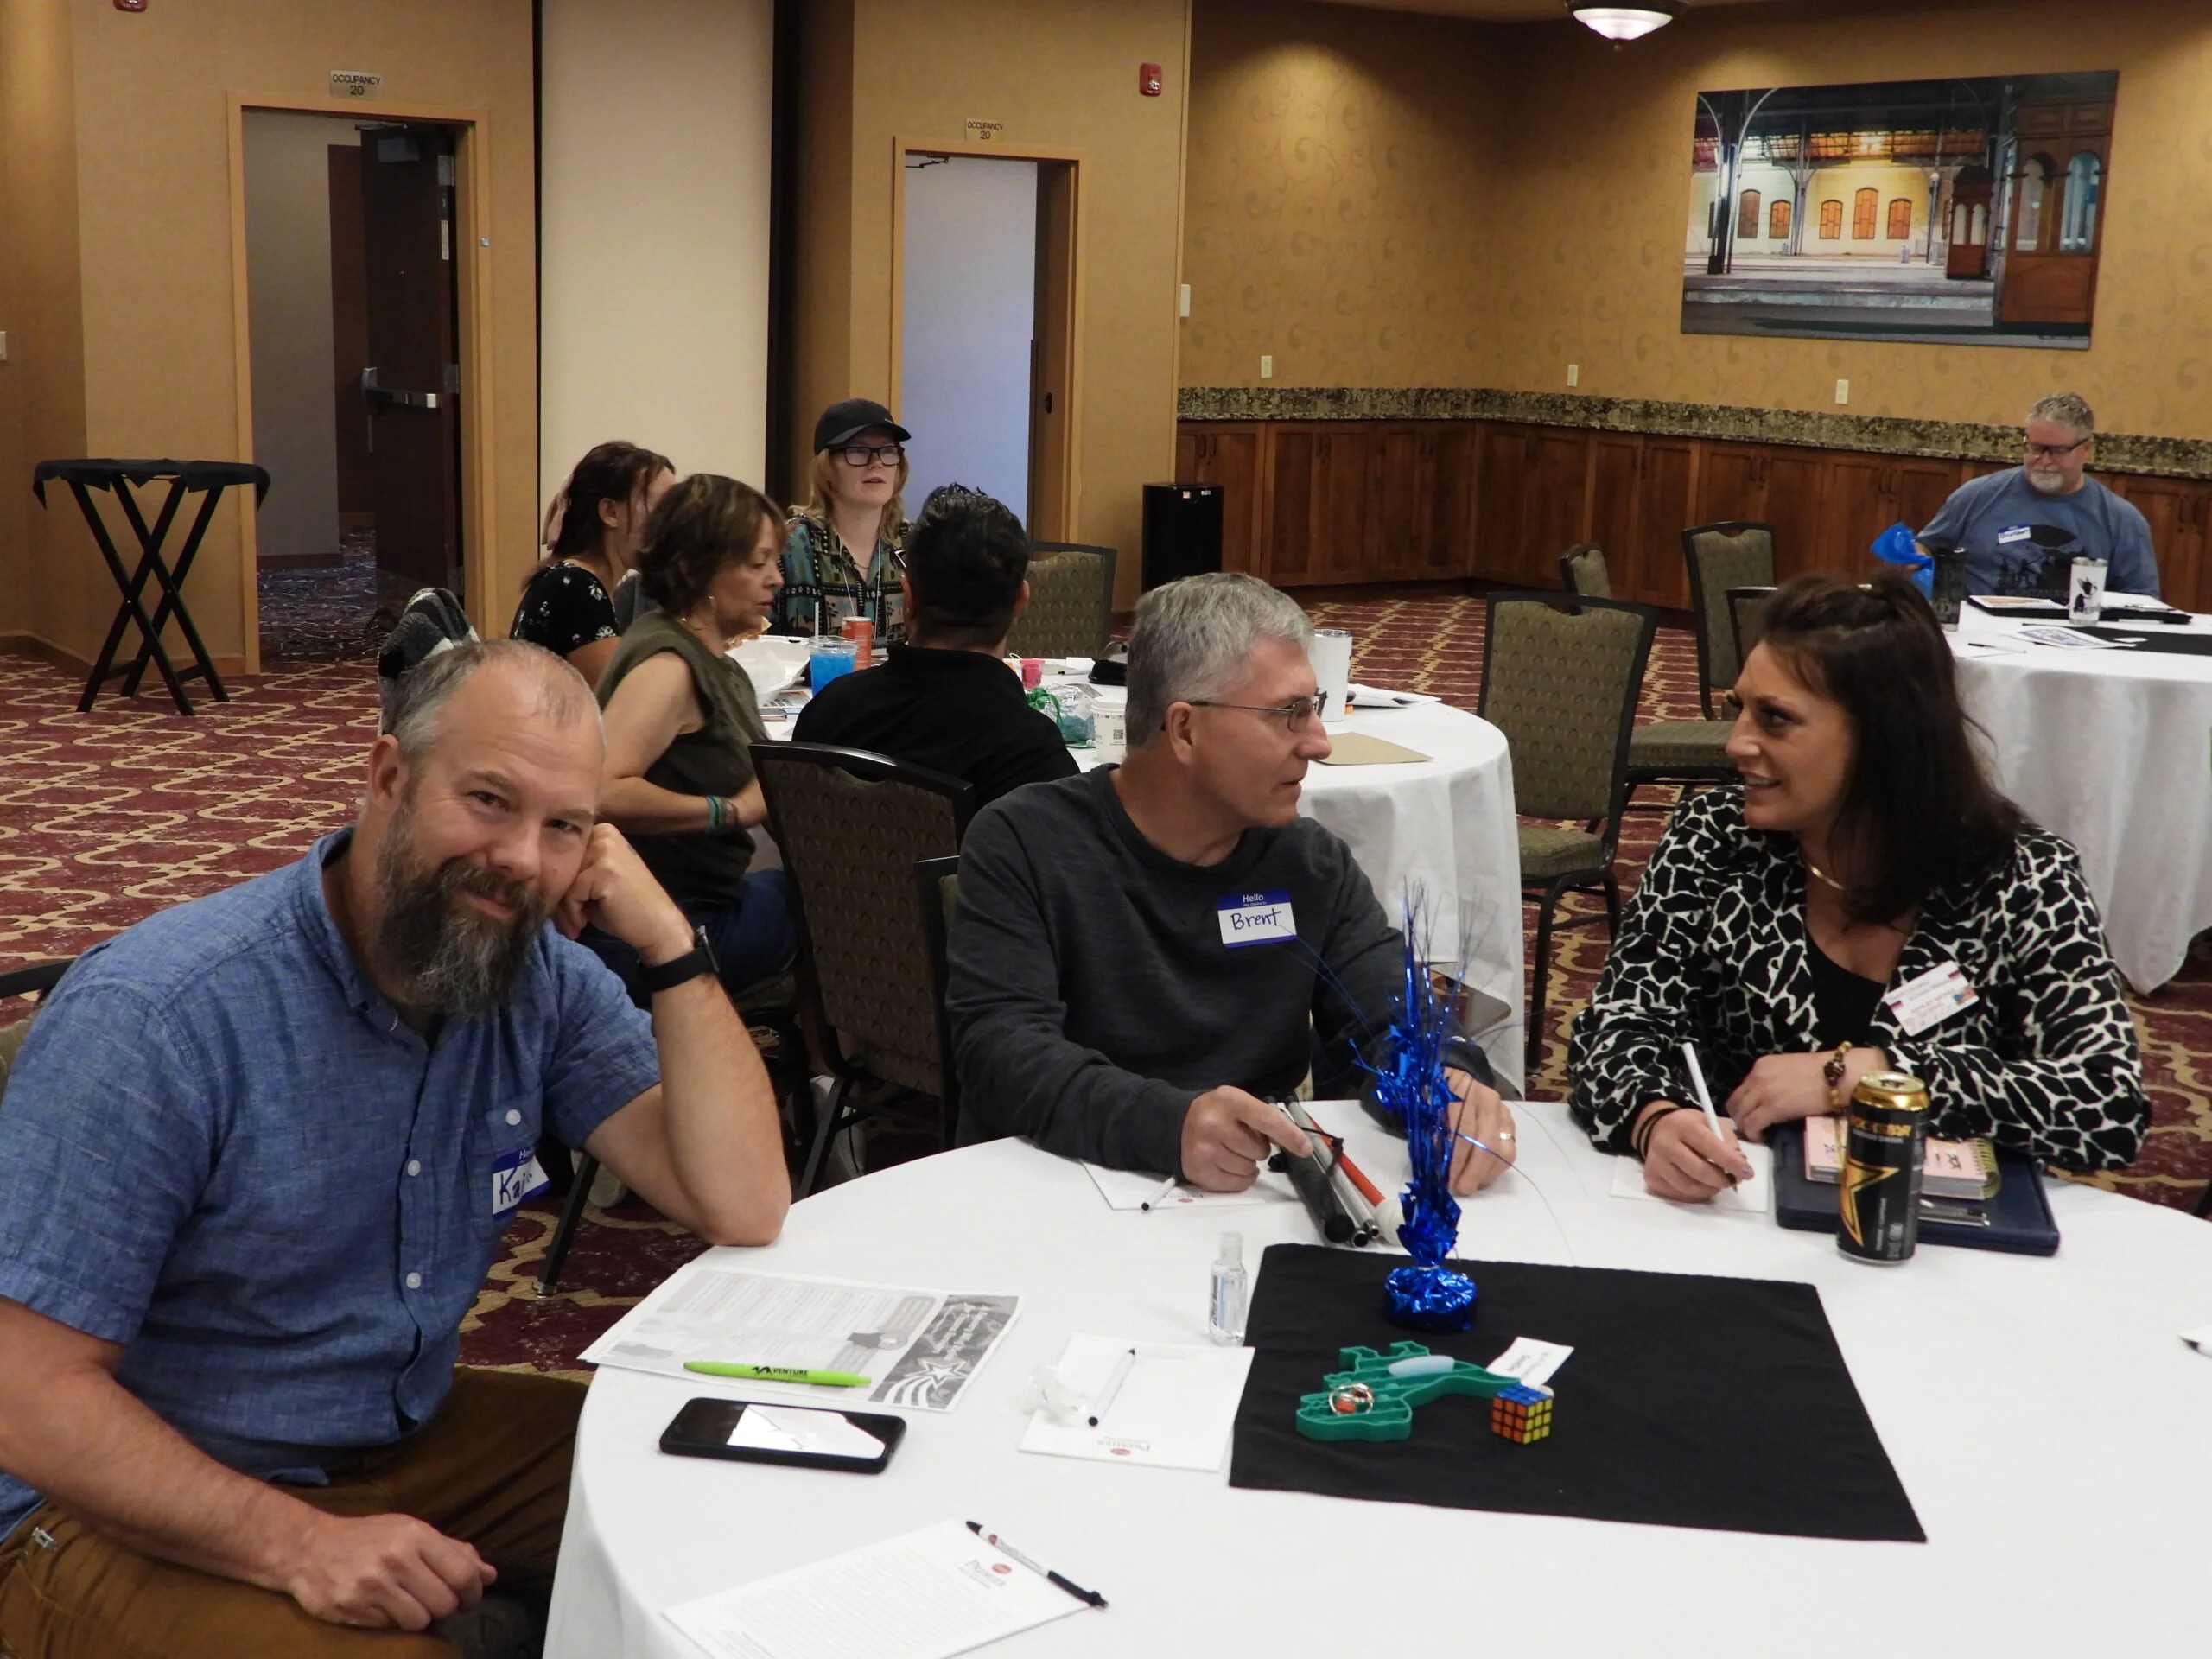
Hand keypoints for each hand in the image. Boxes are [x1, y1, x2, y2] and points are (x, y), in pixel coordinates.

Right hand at [282, 1510, 494, 1630]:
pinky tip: (385, 1606)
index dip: (473, 1592)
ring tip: (409, 1603)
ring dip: (421, 1617)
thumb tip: (490, 1574)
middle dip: (448, 1607)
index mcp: (415, 1535)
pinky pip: (392, 1627)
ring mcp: (373, 1586)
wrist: (309, 1548)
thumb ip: (452, 1551)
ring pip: (421, 1620)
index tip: (469, 1597)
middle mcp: (396, 1559)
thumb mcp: (411, 1532)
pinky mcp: (353, 1608)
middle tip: (438, 1602)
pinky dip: (395, 1622)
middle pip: (445, 1602)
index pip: (462, 1573)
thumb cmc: (369, 1538)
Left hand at [554, 824, 689, 961]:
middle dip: (557, 898)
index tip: (561, 911)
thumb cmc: (624, 909)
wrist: (658, 927)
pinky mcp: (605, 869)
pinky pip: (571, 893)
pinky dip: (572, 913)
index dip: (556, 885)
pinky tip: (582, 925)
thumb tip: (533, 880)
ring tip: (573, 927)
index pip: (560, 855)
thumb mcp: (593, 884)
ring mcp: (605, 849)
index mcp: (601, 832)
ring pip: (562, 880)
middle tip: (565, 923)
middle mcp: (603, 834)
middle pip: (559, 866)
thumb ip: (571, 874)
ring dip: (562, 909)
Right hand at [1180, 1087, 1311, 1190]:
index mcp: (1229, 1101)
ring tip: (1232, 1151)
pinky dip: (1241, 1178)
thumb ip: (1265, 1119)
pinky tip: (1229, 1165)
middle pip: (1259, 1150)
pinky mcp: (1199, 1171)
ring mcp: (1205, 1150)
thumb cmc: (1216, 1113)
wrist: (1176, 1124)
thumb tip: (1295, 1142)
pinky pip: (1238, 1184)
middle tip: (1242, 1139)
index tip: (1305, 1148)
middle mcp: (1214, 1124)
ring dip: (1248, 1163)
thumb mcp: (1238, 1104)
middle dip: (1258, 1148)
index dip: (1289, 1135)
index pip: (1266, 1119)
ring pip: (1249, 1169)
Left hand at [1443, 1069, 1514, 1194]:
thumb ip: (1432, 1132)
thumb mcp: (1426, 1108)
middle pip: (1486, 1142)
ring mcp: (1502, 1111)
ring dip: (1487, 1173)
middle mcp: (1487, 1100)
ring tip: (1471, 1184)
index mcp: (1463, 1093)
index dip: (1456, 1159)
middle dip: (1474, 1171)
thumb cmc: (1436, 1095)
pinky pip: (1510, 1150)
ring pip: (1503, 1149)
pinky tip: (1482, 1176)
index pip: (1463, 1131)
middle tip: (1463, 1188)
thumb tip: (1439, 1164)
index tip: (1448, 1179)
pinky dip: (1496, 1167)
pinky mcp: (1510, 1121)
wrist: (1455, 1079)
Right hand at [1641, 1105, 1753, 1201]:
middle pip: (1699, 1170)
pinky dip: (1695, 1194)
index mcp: (1683, 1125)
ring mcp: (1656, 1162)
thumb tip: (1740, 1166)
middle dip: (1721, 1180)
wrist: (1659, 1129)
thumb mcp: (1711, 1123)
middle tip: (1732, 1181)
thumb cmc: (1691, 1127)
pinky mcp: (1651, 1177)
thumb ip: (1728, 1141)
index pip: (1709, 1145)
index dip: (1731, 1161)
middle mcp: (1665, 1143)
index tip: (1747, 1172)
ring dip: (1710, 1189)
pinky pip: (1678, 1194)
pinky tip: (1700, 1184)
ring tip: (1717, 1183)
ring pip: (1689, 1186)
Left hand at [1726, 1053, 1840, 1140]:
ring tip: (1758, 1134)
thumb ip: (1775, 1081)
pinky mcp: (1772, 1107)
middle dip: (1740, 1118)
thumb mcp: (1790, 1070)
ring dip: (1746, 1127)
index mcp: (1762, 1066)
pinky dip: (1754, 1133)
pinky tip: (1764, 1137)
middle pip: (1734, 1102)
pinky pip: (1752, 1124)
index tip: (1750, 1115)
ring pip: (1740, 1115)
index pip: (1741, 1089)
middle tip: (1751, 1128)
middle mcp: (1757, 1076)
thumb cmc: (1823, 1073)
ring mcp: (1763, 1091)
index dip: (1743, 1106)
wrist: (1838, 1075)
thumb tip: (1769, 1098)